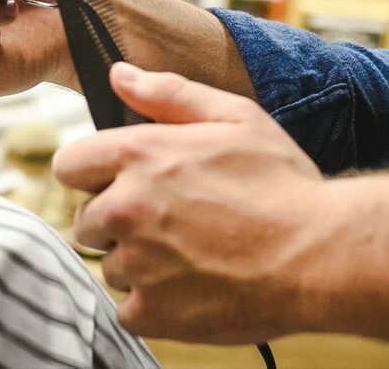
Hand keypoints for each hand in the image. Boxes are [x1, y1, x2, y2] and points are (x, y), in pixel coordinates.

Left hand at [54, 62, 331, 343]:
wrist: (320, 255)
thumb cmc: (283, 183)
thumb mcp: (233, 117)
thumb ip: (168, 93)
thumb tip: (119, 74)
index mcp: (139, 154)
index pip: (68, 165)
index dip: (93, 173)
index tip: (121, 182)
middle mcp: (126, 207)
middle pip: (87, 220)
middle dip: (119, 220)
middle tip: (171, 221)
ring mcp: (136, 264)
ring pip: (111, 266)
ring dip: (139, 264)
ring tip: (192, 254)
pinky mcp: (151, 312)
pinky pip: (129, 309)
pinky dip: (154, 304)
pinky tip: (193, 287)